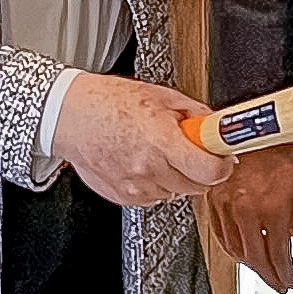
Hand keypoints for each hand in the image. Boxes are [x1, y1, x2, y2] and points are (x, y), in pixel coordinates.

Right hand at [51, 73, 232, 207]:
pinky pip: (155, 197)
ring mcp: (135, 186)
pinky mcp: (124, 197)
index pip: (210, 171)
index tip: (223, 157)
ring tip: (157, 152)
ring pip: (176, 193)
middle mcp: (149, 168)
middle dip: (200, 168)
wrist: (69, 117)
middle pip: (197, 185)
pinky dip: (156, 183)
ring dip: (176, 176)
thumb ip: (194, 114)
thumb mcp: (160, 96)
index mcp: (161, 140)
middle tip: (189, 150)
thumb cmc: (106, 102)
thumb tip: (216, 126)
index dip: (222, 165)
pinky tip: (141, 162)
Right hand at [202, 146, 292, 292]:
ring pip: (236, 250)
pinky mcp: (213, 201)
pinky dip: (232, 249)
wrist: (253, 125)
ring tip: (263, 271)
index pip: (279, 254)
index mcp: (272, 208)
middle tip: (279, 284)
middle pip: (256, 258)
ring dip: (251, 266)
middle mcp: (246, 211)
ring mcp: (226, 206)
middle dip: (269, 276)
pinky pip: (221, 235)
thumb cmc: (279, 145)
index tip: (292, 281)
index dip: (286, 273)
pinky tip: (241, 252)